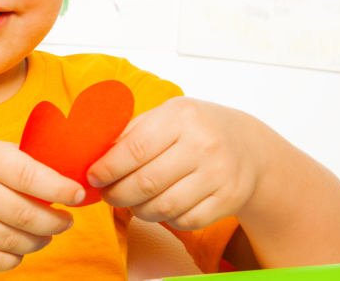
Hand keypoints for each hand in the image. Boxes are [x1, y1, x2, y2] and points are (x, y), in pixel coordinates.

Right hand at [0, 129, 84, 271]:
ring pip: (13, 241)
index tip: (79, 195)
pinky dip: (13, 258)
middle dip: (56, 222)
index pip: (32, 176)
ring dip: (38, 241)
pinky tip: (18, 248)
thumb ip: (10, 157)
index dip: (63, 190)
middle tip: (64, 220)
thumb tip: (57, 174)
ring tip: (44, 234)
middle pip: (27, 215)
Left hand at [86, 97, 274, 230]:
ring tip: (132, 201)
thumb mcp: (164, 117)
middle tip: (107, 194)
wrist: (248, 146)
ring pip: (163, 207)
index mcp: (180, 117)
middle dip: (117, 194)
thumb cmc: (194, 130)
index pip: (134, 149)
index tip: (93, 177)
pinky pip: (184, 221)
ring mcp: (219, 174)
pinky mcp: (229, 199)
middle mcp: (203, 144)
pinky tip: (162, 206)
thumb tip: (91, 157)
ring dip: (138, 210)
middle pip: (145, 183)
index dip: (107, 169)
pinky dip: (166, 219)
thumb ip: (129, 134)